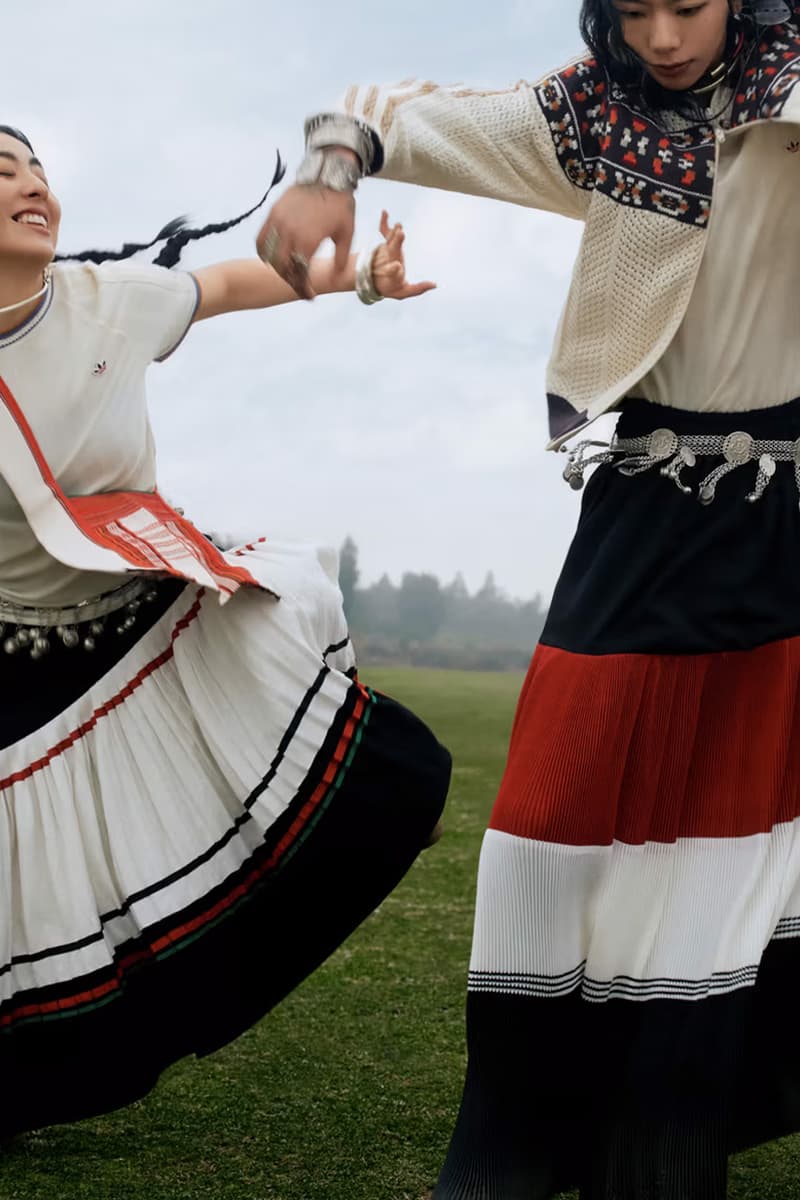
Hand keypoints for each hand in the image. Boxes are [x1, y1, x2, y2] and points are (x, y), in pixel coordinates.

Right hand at [256, 184, 354, 299]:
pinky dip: (264, 251)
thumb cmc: (340, 204)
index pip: (300, 272)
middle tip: (300, 284)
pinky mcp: (273, 213)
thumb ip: (341, 257)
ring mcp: (279, 222)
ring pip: (270, 255)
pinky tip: (272, 258)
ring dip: (278, 268)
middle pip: (282, 267)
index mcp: (309, 239)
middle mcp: (290, 232)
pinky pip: (261, 238)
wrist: (328, 174)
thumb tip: (337, 278)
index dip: (304, 288)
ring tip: (288, 271)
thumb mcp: (347, 232)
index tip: (309, 296)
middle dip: (291, 279)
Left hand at [371, 211, 435, 300]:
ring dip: (394, 232)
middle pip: (392, 251)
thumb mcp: (403, 292)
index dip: (393, 269)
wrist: (372, 279)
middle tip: (401, 233)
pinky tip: (384, 212)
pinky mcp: (386, 244)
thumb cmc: (391, 287)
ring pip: (390, 240)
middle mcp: (388, 261)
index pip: (392, 272)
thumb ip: (418, 289)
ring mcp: (386, 251)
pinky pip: (384, 232)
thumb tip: (435, 284)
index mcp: (391, 274)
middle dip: (396, 242)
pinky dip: (384, 222)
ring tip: (398, 224)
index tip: (396, 266)